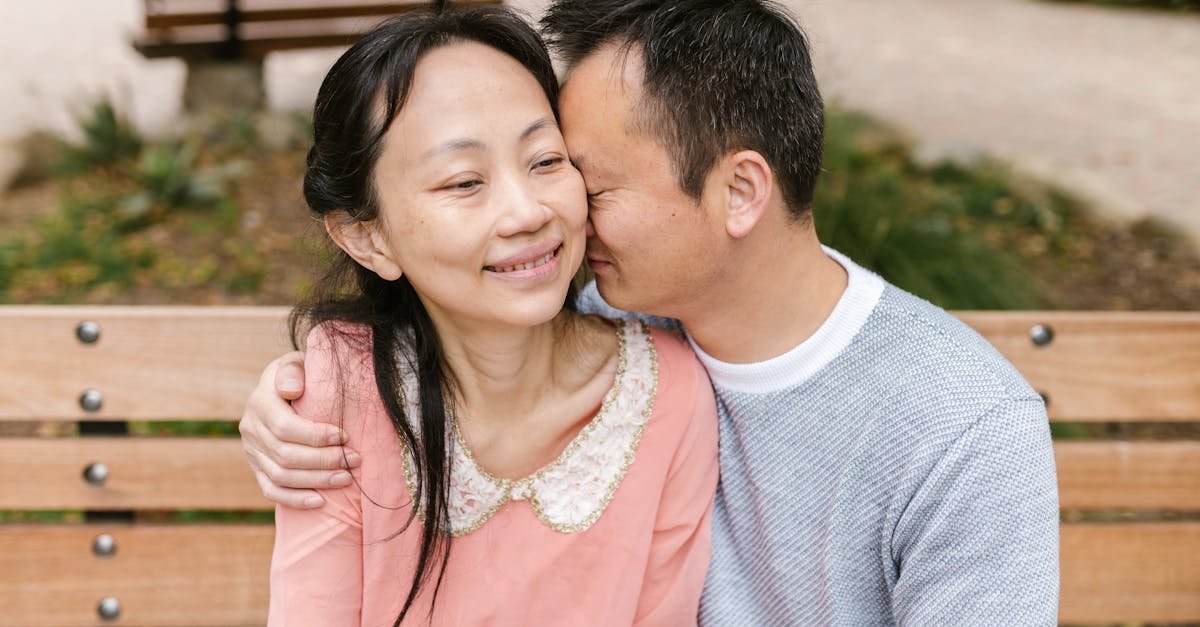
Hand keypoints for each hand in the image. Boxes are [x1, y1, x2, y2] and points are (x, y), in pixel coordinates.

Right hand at [239, 351, 360, 507]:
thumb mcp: (296, 363)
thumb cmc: (300, 374)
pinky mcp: (256, 467)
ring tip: (346, 479)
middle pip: (286, 455)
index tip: (345, 436)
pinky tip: (320, 502)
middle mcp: (251, 428)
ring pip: (281, 476)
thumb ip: (293, 371)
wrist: (282, 387)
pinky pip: (271, 490)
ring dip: (316, 481)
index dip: (316, 436)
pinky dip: (295, 499)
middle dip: (324, 460)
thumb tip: (293, 391)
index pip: (286, 427)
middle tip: (355, 460)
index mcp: (260, 402)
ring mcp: (252, 451)